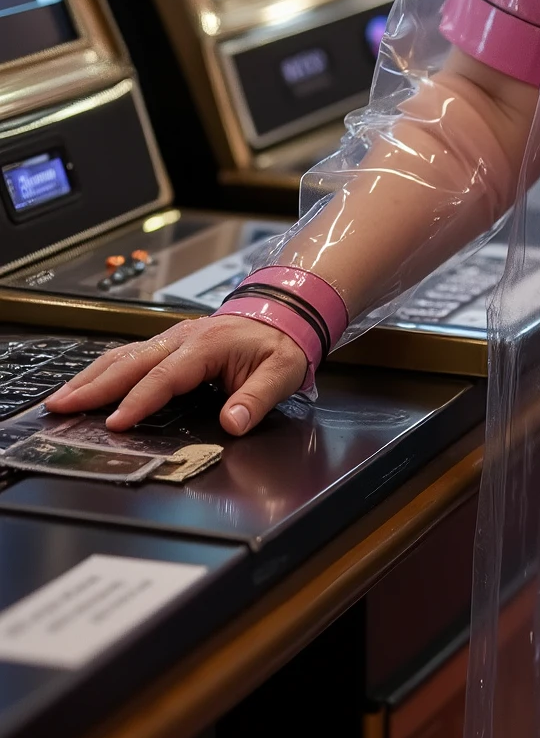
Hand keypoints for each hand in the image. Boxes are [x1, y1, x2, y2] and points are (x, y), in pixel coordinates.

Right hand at [44, 315, 307, 436]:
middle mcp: (180, 338)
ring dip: (89, 378)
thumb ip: (256, 400)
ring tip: (61, 398)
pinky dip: (101, 371)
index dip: (138, 401)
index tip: (116, 422)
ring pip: (121, 356)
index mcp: (205, 346)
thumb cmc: (278, 344)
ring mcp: (169, 339)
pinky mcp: (164, 344)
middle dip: (93, 387)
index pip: (164, 378)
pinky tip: (84, 385)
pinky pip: (127, 356)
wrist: (281, 315)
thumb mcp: (280, 373)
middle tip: (61, 407)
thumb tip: (233, 423)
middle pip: (129, 363)